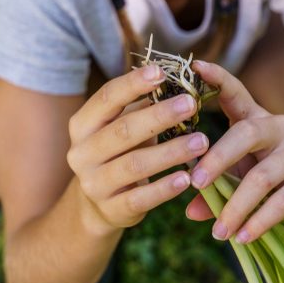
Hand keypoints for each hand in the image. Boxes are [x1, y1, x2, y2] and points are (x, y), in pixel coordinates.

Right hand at [67, 64, 209, 230]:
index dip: (133, 84)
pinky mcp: (111, 210)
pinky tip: (186, 178)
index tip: (161, 72)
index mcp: (82, 125)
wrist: (98, 205)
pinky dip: (165, 188)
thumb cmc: (119, 152)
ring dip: (171, 152)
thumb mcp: (121, 126)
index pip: (107, 98)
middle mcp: (81, 153)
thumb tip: (177, 78)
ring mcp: (94, 184)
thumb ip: (141, 105)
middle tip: (191, 104)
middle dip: (160, 116)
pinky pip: (141, 198)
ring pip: (135, 165)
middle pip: (123, 130)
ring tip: (201, 141)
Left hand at [185, 61, 283, 242]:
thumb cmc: (270, 182)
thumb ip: (214, 189)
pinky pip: (283, 201)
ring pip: (262, 176)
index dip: (217, 78)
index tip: (195, 64)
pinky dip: (260, 221)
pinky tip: (243, 237)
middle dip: (217, 159)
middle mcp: (280, 128)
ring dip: (236, 206)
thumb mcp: (238, 180)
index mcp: (256, 120)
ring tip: (218, 232)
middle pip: (246, 133)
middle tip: (194, 184)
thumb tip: (189, 210)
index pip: (236, 93)